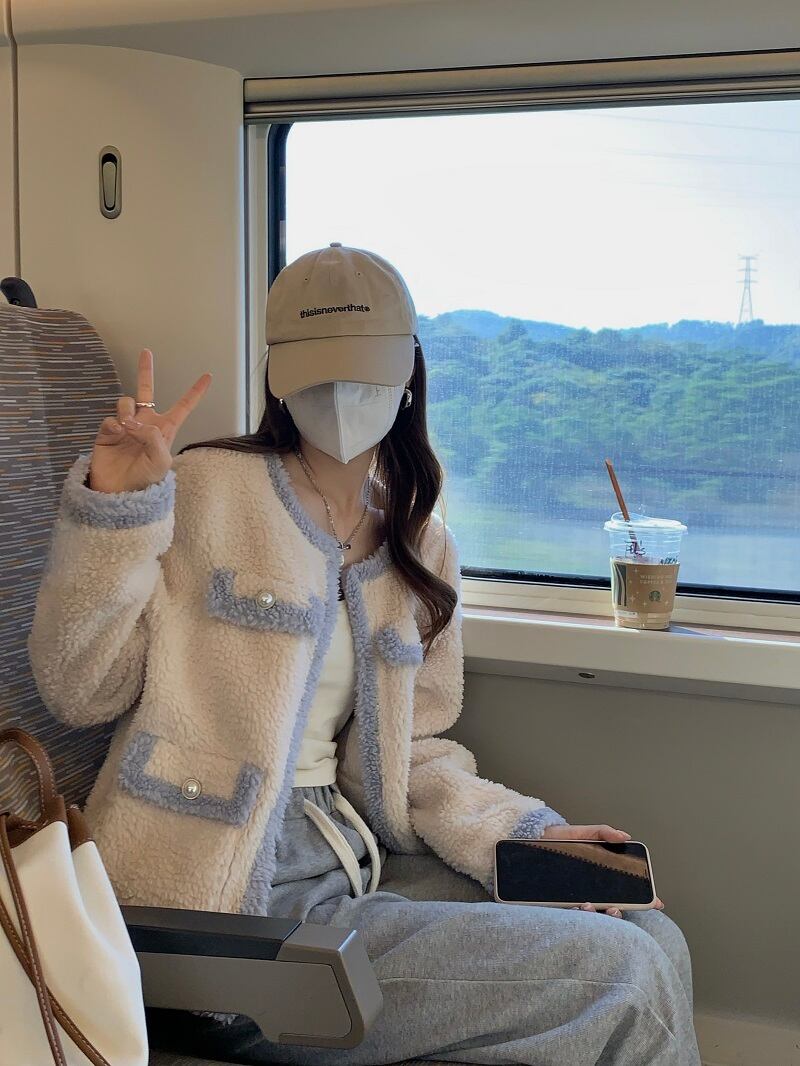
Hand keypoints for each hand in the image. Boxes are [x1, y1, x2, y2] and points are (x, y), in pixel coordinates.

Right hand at [89, 349, 211, 492]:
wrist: (120, 492)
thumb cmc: (145, 480)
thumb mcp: (160, 461)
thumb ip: (153, 437)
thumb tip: (134, 421)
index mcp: (165, 429)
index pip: (183, 407)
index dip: (195, 392)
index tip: (208, 377)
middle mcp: (145, 423)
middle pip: (146, 391)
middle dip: (145, 372)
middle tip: (146, 352)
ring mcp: (126, 426)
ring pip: (126, 402)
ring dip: (127, 410)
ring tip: (127, 427)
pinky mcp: (108, 432)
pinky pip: (110, 418)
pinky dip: (114, 424)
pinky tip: (117, 434)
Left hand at [540, 823, 664, 919]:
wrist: (535, 839)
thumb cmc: (562, 838)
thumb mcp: (586, 833)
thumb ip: (604, 833)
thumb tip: (624, 836)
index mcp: (601, 878)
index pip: (626, 892)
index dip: (643, 899)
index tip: (656, 903)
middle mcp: (591, 891)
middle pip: (611, 909)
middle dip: (616, 913)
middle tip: (615, 908)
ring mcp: (576, 898)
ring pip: (591, 915)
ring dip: (594, 914)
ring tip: (589, 905)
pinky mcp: (559, 902)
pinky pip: (569, 913)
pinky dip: (575, 914)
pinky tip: (576, 907)